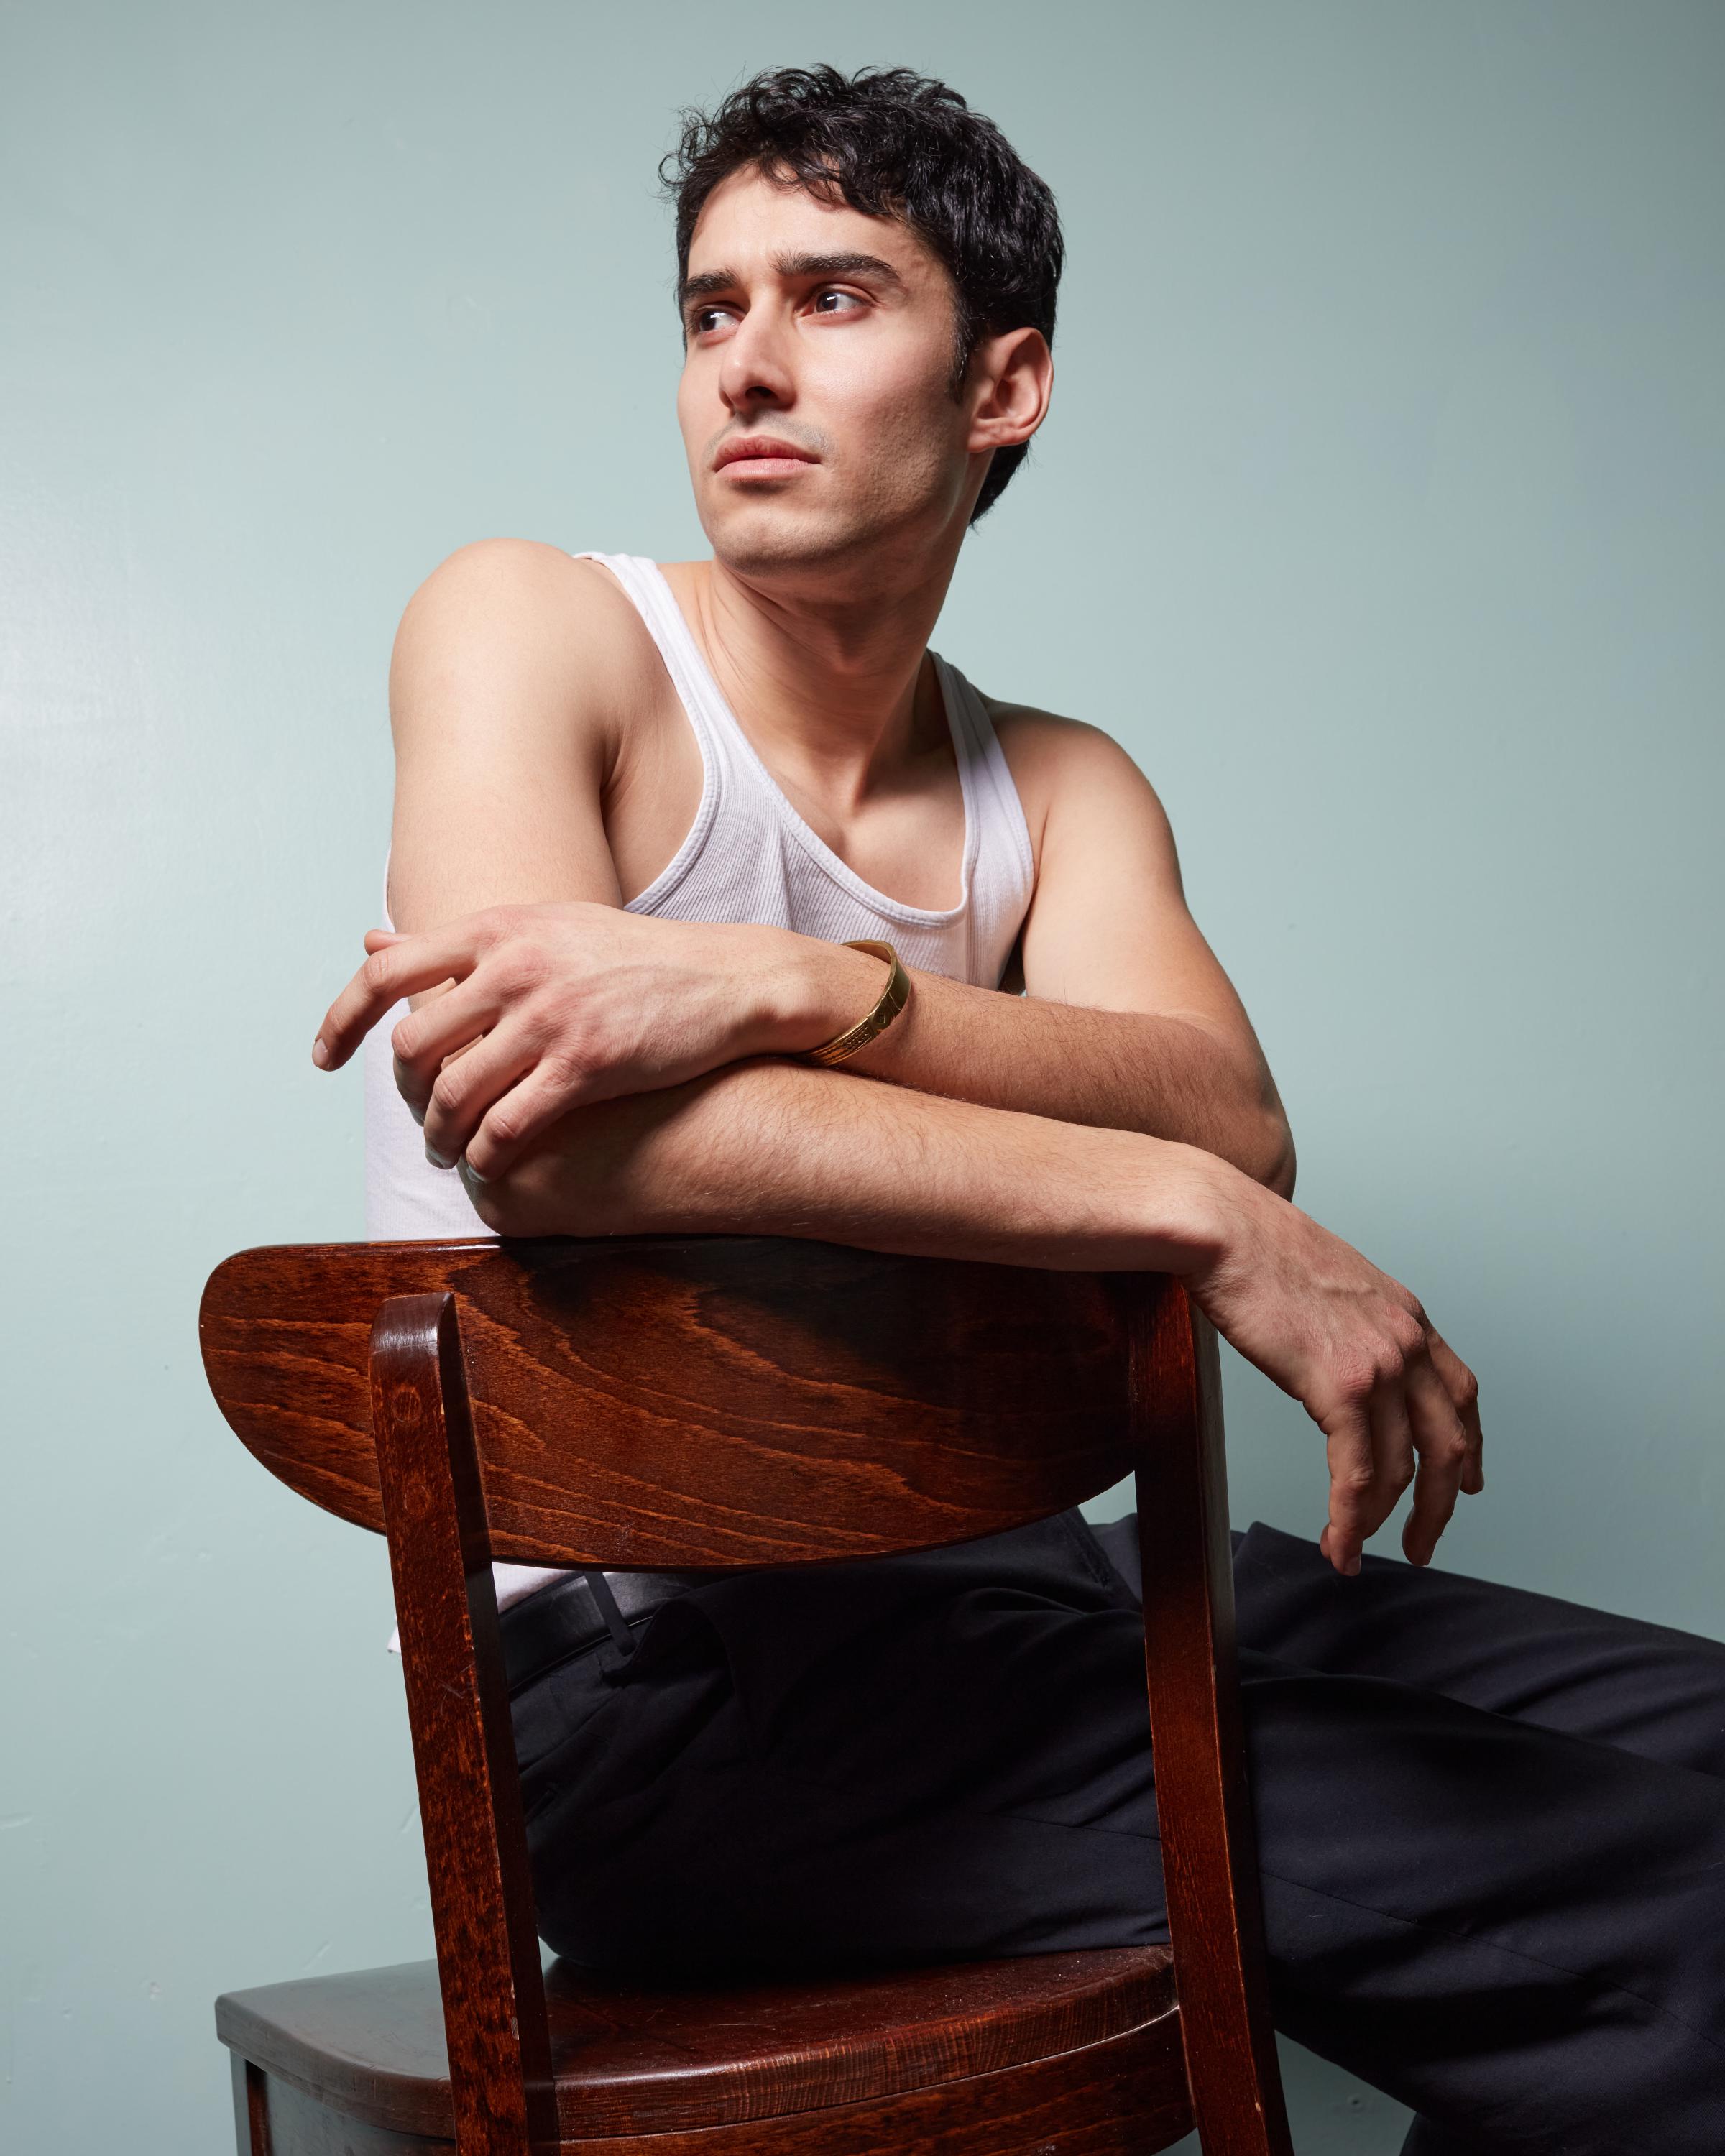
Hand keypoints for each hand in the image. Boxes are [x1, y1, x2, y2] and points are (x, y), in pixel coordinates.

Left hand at [312, 901, 858, 1179]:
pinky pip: (508, 1124)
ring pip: (454, 1090)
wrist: (727, 979)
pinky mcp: (585, 1065)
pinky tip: (490, 1162)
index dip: (341, 1018)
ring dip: (439, 1132)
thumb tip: (372, 941)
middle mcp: (514, 967)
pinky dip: (487, 1152)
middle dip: (405, 1091)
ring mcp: (549, 1017)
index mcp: (498, 928)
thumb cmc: (633, 957)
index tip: (323, 1057)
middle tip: (417, 1116)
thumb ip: (458, 942)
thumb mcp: (542, 927)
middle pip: (414, 1044)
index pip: (386, 972)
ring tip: (446, 1149)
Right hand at [1184, 1166, 1483, 1574]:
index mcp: (1406, 1315)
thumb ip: (1348, 1324)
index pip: (1460, 1393)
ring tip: (1356, 1551)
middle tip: (1422, 1542)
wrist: (1227, 1229)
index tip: (1466, 1480)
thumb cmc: (1256, 1247)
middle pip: (1448, 1443)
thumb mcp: (1328, 1282)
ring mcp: (1380, 1365)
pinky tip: (1338, 1541)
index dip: (1468, 1445)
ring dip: (1383, 1523)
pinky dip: (1349, 1518)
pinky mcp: (1340, 1387)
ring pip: (1402, 1469)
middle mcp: (1406, 1342)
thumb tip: (1330, 1358)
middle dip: (1439, 1505)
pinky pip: (1356, 1474)